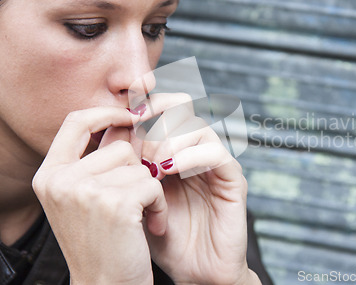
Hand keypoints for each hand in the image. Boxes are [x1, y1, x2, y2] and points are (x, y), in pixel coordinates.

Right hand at [32, 107, 167, 284]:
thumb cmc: (100, 243)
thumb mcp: (84, 198)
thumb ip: (96, 161)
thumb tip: (127, 120)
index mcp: (50, 175)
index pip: (76, 121)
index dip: (106, 113)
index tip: (130, 116)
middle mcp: (61, 180)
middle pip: (119, 147)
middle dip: (137, 172)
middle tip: (134, 202)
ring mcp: (85, 191)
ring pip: (140, 166)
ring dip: (149, 190)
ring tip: (138, 217)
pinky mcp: (115, 203)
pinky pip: (153, 184)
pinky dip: (159, 205)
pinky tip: (150, 225)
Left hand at [138, 93, 260, 284]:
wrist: (194, 272)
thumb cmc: (163, 238)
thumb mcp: (135, 197)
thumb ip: (127, 165)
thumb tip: (109, 129)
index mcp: (174, 150)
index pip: (166, 107)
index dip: (147, 101)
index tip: (126, 112)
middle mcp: (197, 151)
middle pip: (182, 107)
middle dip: (154, 120)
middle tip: (138, 146)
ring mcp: (215, 164)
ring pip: (197, 125)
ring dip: (168, 140)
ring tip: (151, 167)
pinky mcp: (232, 180)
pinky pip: (215, 153)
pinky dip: (189, 156)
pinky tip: (168, 171)